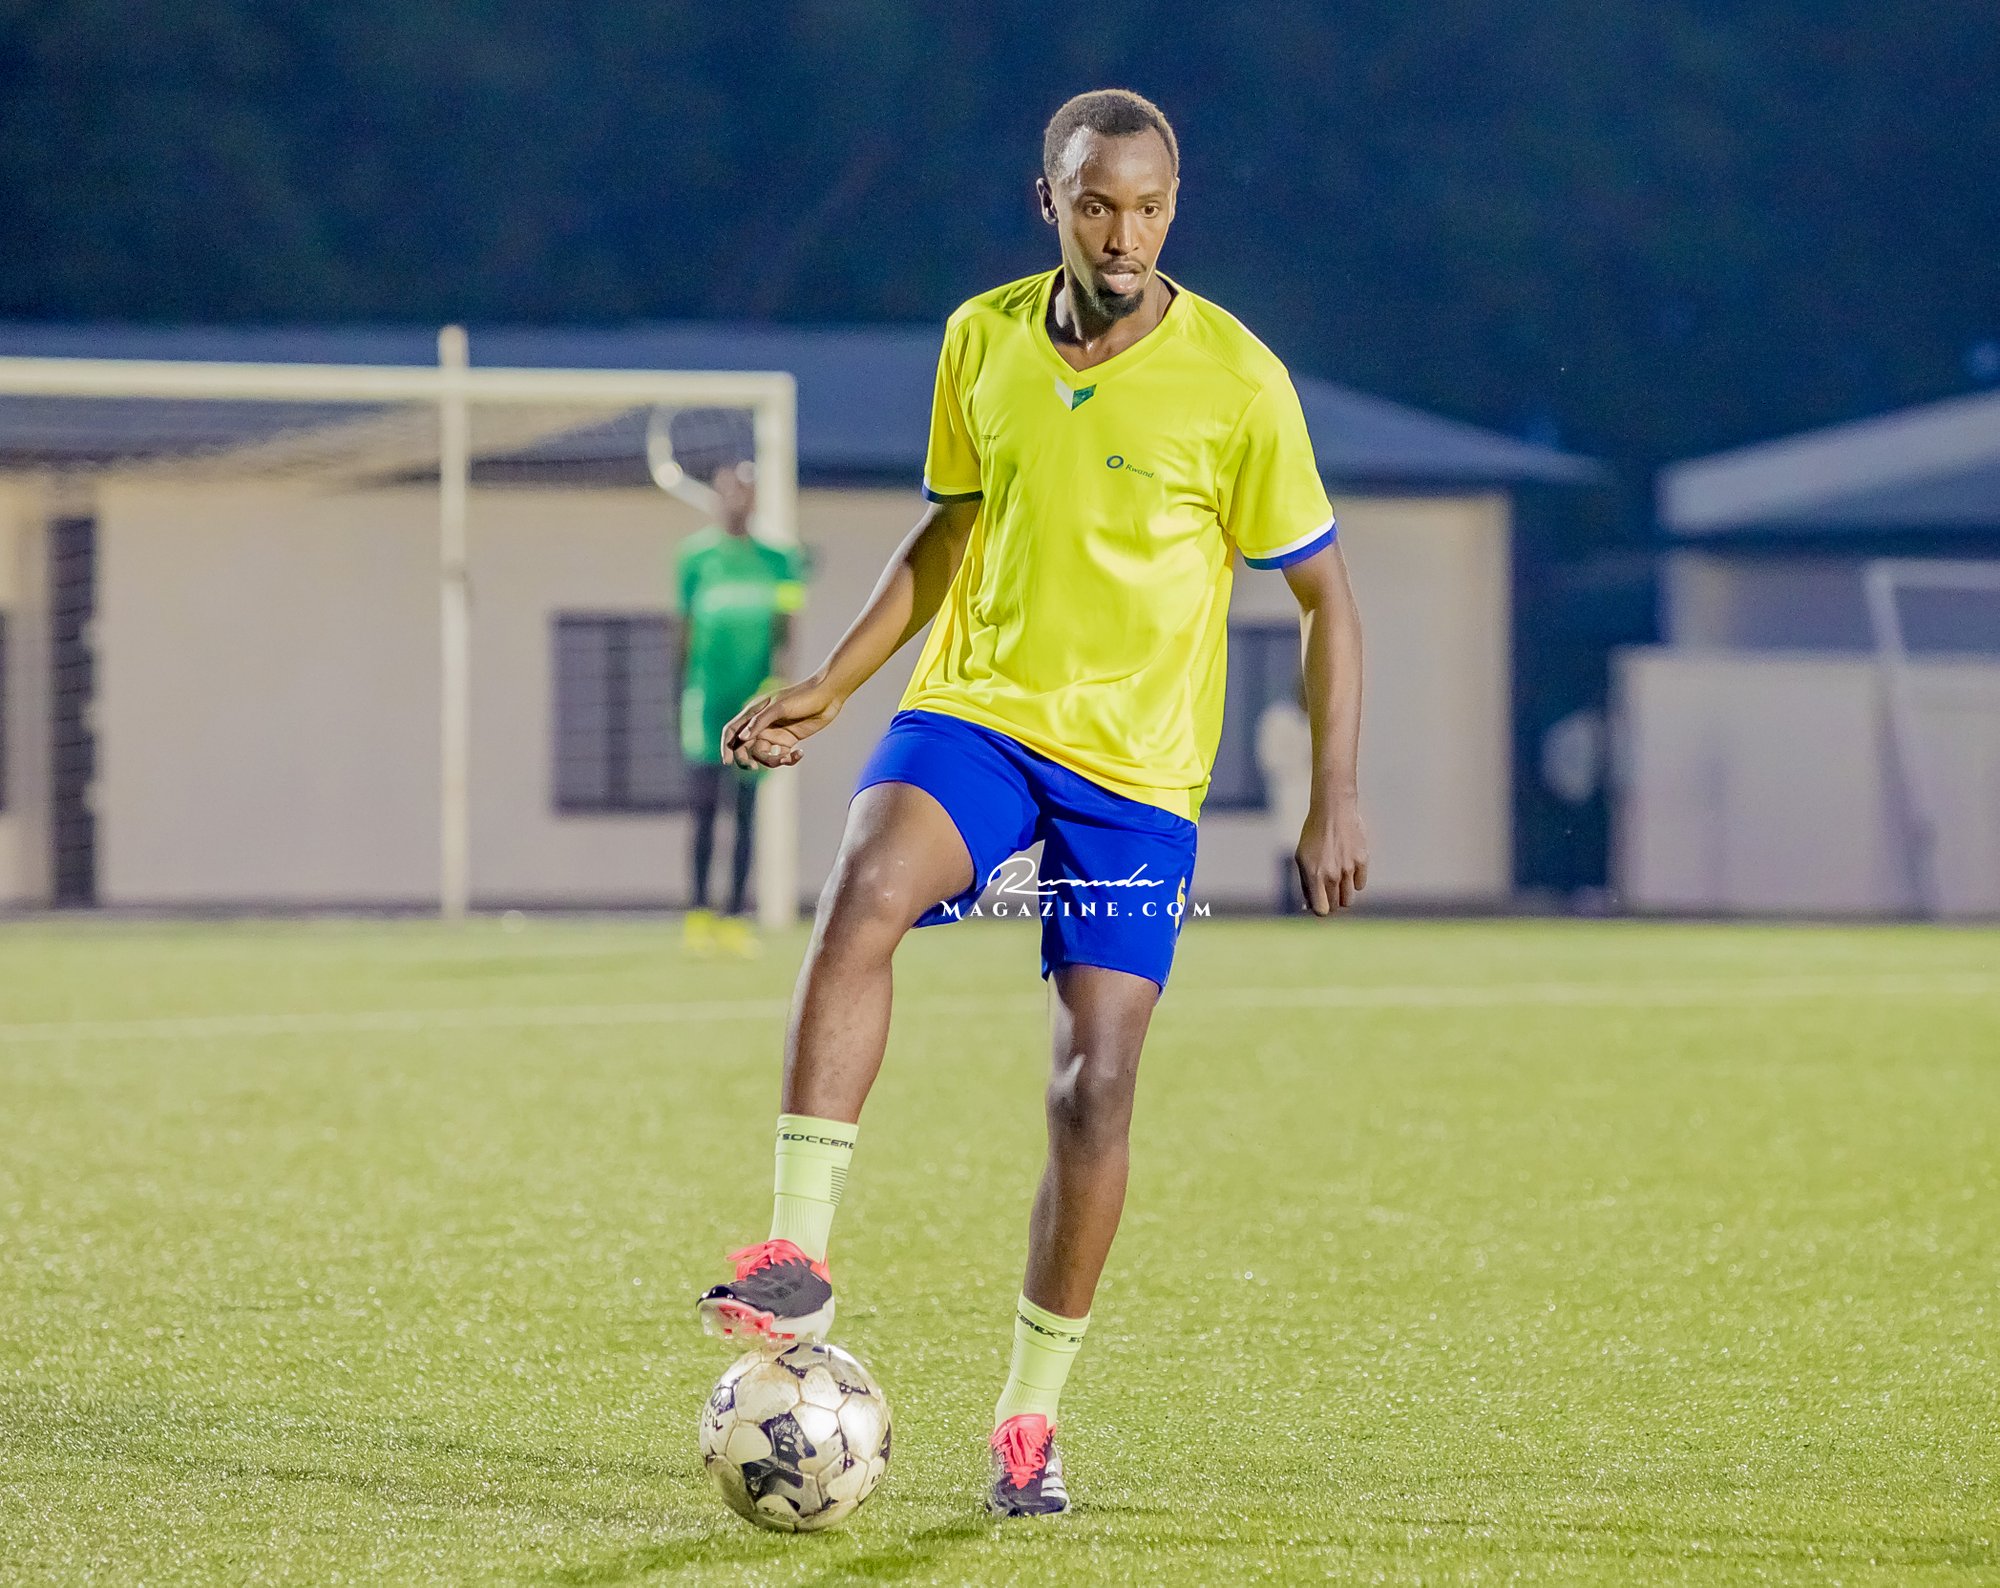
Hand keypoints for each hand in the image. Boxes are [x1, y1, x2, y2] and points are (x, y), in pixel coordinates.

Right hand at [720, 674, 843, 769]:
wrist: (827, 695)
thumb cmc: (802, 696)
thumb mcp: (780, 707)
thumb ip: (760, 722)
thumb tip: (742, 738)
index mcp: (754, 713)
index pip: (732, 731)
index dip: (726, 746)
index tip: (727, 762)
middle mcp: (761, 725)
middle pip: (744, 747)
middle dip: (746, 760)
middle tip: (753, 767)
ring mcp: (774, 734)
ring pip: (763, 755)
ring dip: (772, 761)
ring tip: (787, 758)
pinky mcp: (788, 741)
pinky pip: (780, 756)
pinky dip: (788, 760)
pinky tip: (800, 753)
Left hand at [1295, 795, 1368, 914]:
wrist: (1333, 810)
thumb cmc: (1314, 835)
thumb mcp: (1302, 858)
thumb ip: (1305, 883)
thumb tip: (1307, 906)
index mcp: (1313, 875)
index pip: (1321, 910)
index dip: (1320, 909)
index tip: (1320, 903)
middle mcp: (1331, 875)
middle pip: (1336, 906)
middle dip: (1331, 902)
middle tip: (1328, 889)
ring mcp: (1348, 869)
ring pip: (1349, 899)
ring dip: (1343, 894)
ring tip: (1338, 880)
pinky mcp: (1362, 861)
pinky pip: (1360, 884)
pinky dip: (1355, 881)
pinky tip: (1348, 868)